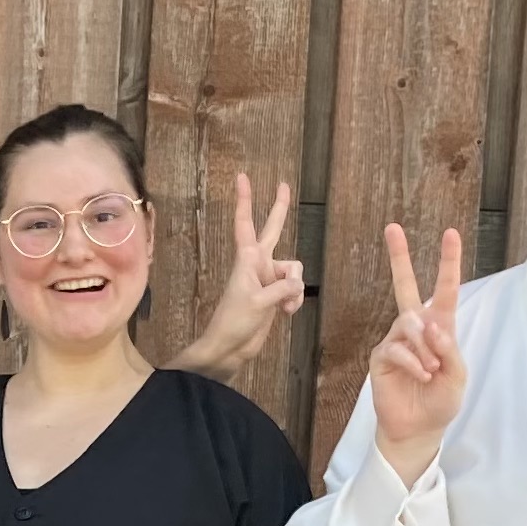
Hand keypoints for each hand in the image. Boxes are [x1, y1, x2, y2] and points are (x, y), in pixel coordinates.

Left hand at [187, 174, 306, 377]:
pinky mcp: (275, 295)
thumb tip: (297, 285)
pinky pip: (295, 289)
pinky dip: (295, 300)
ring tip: (284, 306)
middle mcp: (258, 264)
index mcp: (247, 259)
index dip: (245, 200)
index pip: (245, 223)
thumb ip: (283, 288)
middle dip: (279, 209)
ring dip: (294, 288)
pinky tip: (287, 313)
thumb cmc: (234, 322)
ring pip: (294, 270)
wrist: (229, 348)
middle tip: (284, 184)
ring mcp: (267, 279)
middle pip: (273, 230)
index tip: (242, 177)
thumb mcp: (259, 302)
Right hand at [368, 223, 465, 480]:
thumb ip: (449, 348)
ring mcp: (396, 341)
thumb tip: (430, 324)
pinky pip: (396, 347)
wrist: (417, 429)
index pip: (445, 289)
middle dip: (399, 257)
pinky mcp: (381, 357)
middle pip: (406, 286)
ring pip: (408, 322)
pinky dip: (412, 360)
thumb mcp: (458, 375)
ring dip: (424, 345)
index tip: (450, 233)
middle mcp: (416, 329)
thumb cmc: (441, 401)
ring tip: (431, 369)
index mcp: (441, 328)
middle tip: (392, 228)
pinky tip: (421, 374)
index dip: (448, 262)